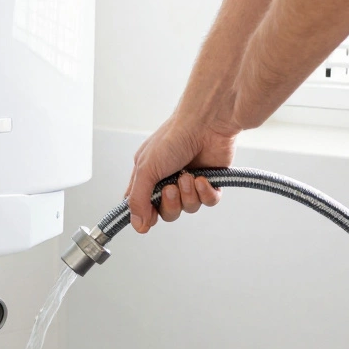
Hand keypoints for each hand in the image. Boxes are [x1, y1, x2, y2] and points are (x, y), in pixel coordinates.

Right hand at [124, 113, 238, 233]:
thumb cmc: (173, 138)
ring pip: (188, 208)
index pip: (142, 205)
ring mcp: (190, 181)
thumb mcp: (146, 169)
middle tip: (171, 188)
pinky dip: (205, 193)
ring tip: (189, 176)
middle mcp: (168, 179)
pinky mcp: (211, 181)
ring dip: (188, 195)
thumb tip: (136, 225)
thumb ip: (138, 199)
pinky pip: (208, 202)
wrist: (206, 123)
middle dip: (170, 204)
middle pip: (167, 212)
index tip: (149, 219)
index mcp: (148, 175)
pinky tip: (203, 178)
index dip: (146, 215)